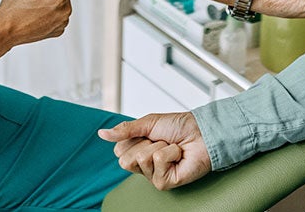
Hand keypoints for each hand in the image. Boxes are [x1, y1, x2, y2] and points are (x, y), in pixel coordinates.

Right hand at [97, 112, 211, 190]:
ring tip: (172, 147)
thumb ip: (124, 130)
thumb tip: (101, 133)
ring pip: (140, 159)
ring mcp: (153, 175)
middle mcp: (143, 165)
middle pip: (125, 159)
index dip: (134, 138)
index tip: (149, 133)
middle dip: (145, 143)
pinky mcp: (164, 182)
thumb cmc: (180, 127)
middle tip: (160, 141)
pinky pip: (157, 163)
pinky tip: (178, 156)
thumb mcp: (148, 123)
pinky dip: (169, 153)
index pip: (119, 150)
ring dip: (160, 146)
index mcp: (137, 150)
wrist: (202, 132)